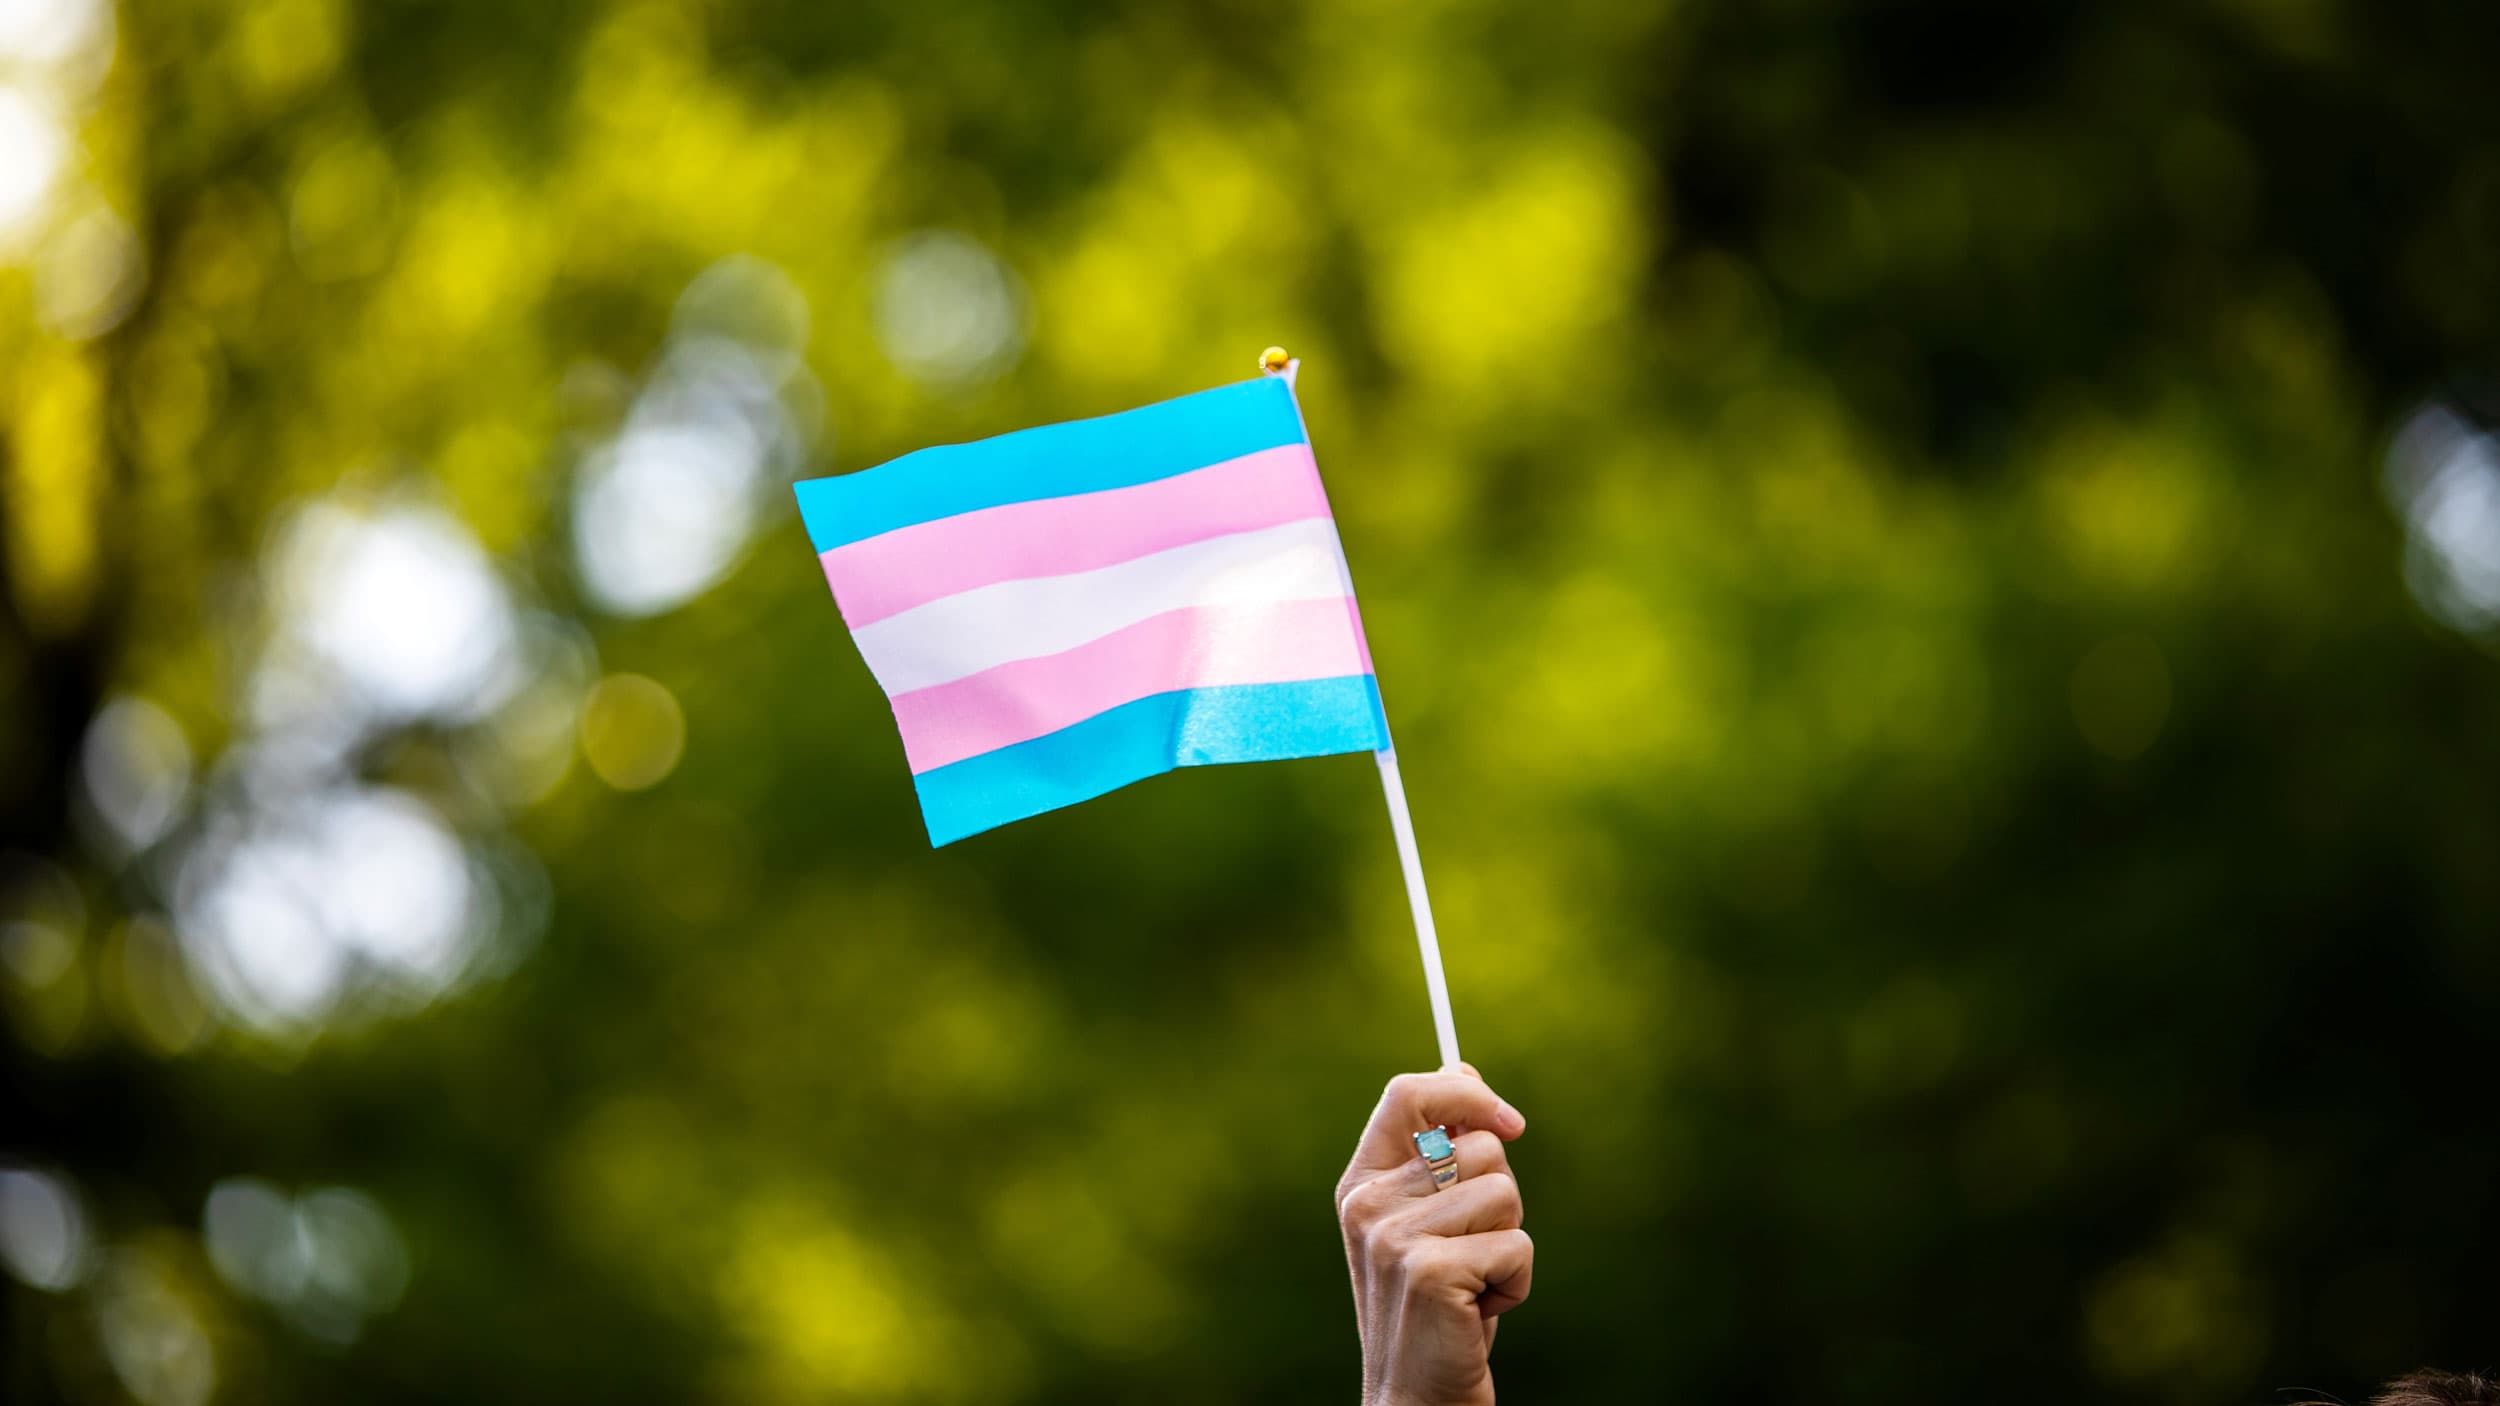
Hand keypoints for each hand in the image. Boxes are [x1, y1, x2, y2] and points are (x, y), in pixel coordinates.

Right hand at [1336, 1064, 1532, 1405]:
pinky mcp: (1429, 1272)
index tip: (1512, 1123)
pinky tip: (1481, 1313)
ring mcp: (1393, 1237)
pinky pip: (1518, 1246)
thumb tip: (1463, 1069)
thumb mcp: (1429, 1223)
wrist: (1416, 1399)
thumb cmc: (1437, 1309)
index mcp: (1361, 1184)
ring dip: (1510, 1245)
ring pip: (1505, 1194)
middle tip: (1473, 1252)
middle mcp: (1368, 1205)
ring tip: (1475, 1285)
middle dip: (1502, 1200)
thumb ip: (1440, 1155)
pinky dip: (1516, 1284)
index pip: (1408, 1092)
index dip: (1467, 1093)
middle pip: (1480, 1146)